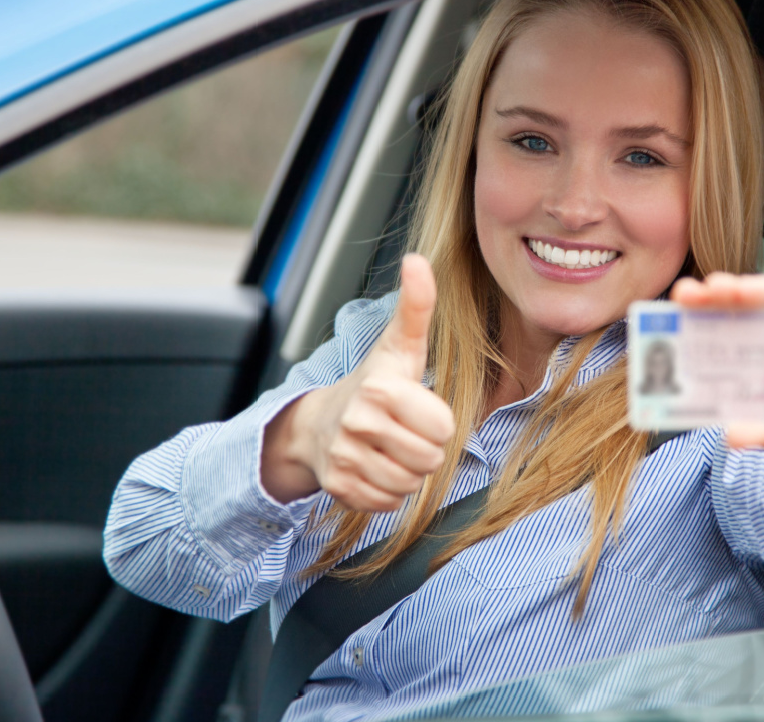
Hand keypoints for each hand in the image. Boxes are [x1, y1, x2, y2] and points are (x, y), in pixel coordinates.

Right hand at [262, 254, 455, 508]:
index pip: (443, 429)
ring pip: (409, 485)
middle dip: (425, 449)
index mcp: (381, 389)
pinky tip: (374, 467)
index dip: (438, 422)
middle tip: (405, 432)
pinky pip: (387, 503)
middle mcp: (358, 423)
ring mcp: (345, 457)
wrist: (320, 423)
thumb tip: (417, 259)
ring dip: (407, 472)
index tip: (418, 409)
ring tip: (391, 449)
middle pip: (430, 460)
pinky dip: (387, 492)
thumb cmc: (377, 383)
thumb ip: (417, 306)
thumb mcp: (401, 345)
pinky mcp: (338, 487)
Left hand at [670, 273, 763, 480]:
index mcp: (746, 349)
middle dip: (711, 295)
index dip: (691, 317)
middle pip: (735, 302)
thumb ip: (763, 432)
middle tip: (690, 295)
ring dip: (750, 289)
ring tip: (732, 292)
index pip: (712, 325)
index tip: (669, 312)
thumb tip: (731, 436)